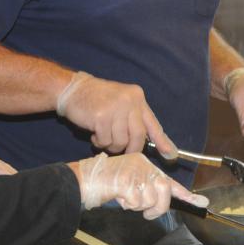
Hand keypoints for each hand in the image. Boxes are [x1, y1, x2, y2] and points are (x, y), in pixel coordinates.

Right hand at [57, 71, 176, 156]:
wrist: (72, 89)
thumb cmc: (97, 99)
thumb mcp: (121, 103)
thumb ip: (135, 119)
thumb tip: (152, 142)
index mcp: (137, 97)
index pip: (153, 123)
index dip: (162, 141)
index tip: (171, 155)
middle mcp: (129, 101)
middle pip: (138, 137)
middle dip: (129, 149)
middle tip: (119, 149)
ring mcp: (116, 108)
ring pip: (121, 142)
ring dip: (110, 144)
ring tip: (102, 134)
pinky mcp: (101, 117)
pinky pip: (105, 141)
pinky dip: (99, 142)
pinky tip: (93, 132)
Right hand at [73, 152, 208, 219]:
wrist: (85, 178)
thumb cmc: (105, 182)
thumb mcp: (129, 183)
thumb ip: (146, 190)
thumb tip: (162, 204)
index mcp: (144, 163)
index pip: (169, 181)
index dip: (186, 195)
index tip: (202, 204)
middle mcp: (142, 164)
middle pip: (163, 192)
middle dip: (157, 207)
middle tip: (145, 211)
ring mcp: (134, 171)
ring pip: (151, 200)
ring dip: (139, 206)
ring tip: (125, 198)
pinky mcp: (126, 180)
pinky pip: (137, 203)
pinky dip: (128, 205)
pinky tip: (119, 196)